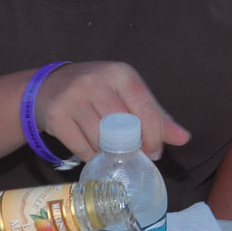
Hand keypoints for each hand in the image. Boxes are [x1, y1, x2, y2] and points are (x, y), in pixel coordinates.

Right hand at [33, 62, 190, 161]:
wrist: (47, 88)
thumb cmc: (95, 92)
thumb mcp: (126, 94)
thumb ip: (155, 115)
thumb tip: (184, 138)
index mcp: (119, 73)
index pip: (144, 107)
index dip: (153, 134)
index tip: (154, 152)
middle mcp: (95, 81)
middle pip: (122, 127)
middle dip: (132, 148)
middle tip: (134, 157)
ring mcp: (73, 98)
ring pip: (101, 140)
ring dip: (109, 154)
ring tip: (111, 153)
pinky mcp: (55, 117)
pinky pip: (81, 147)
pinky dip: (91, 156)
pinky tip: (93, 153)